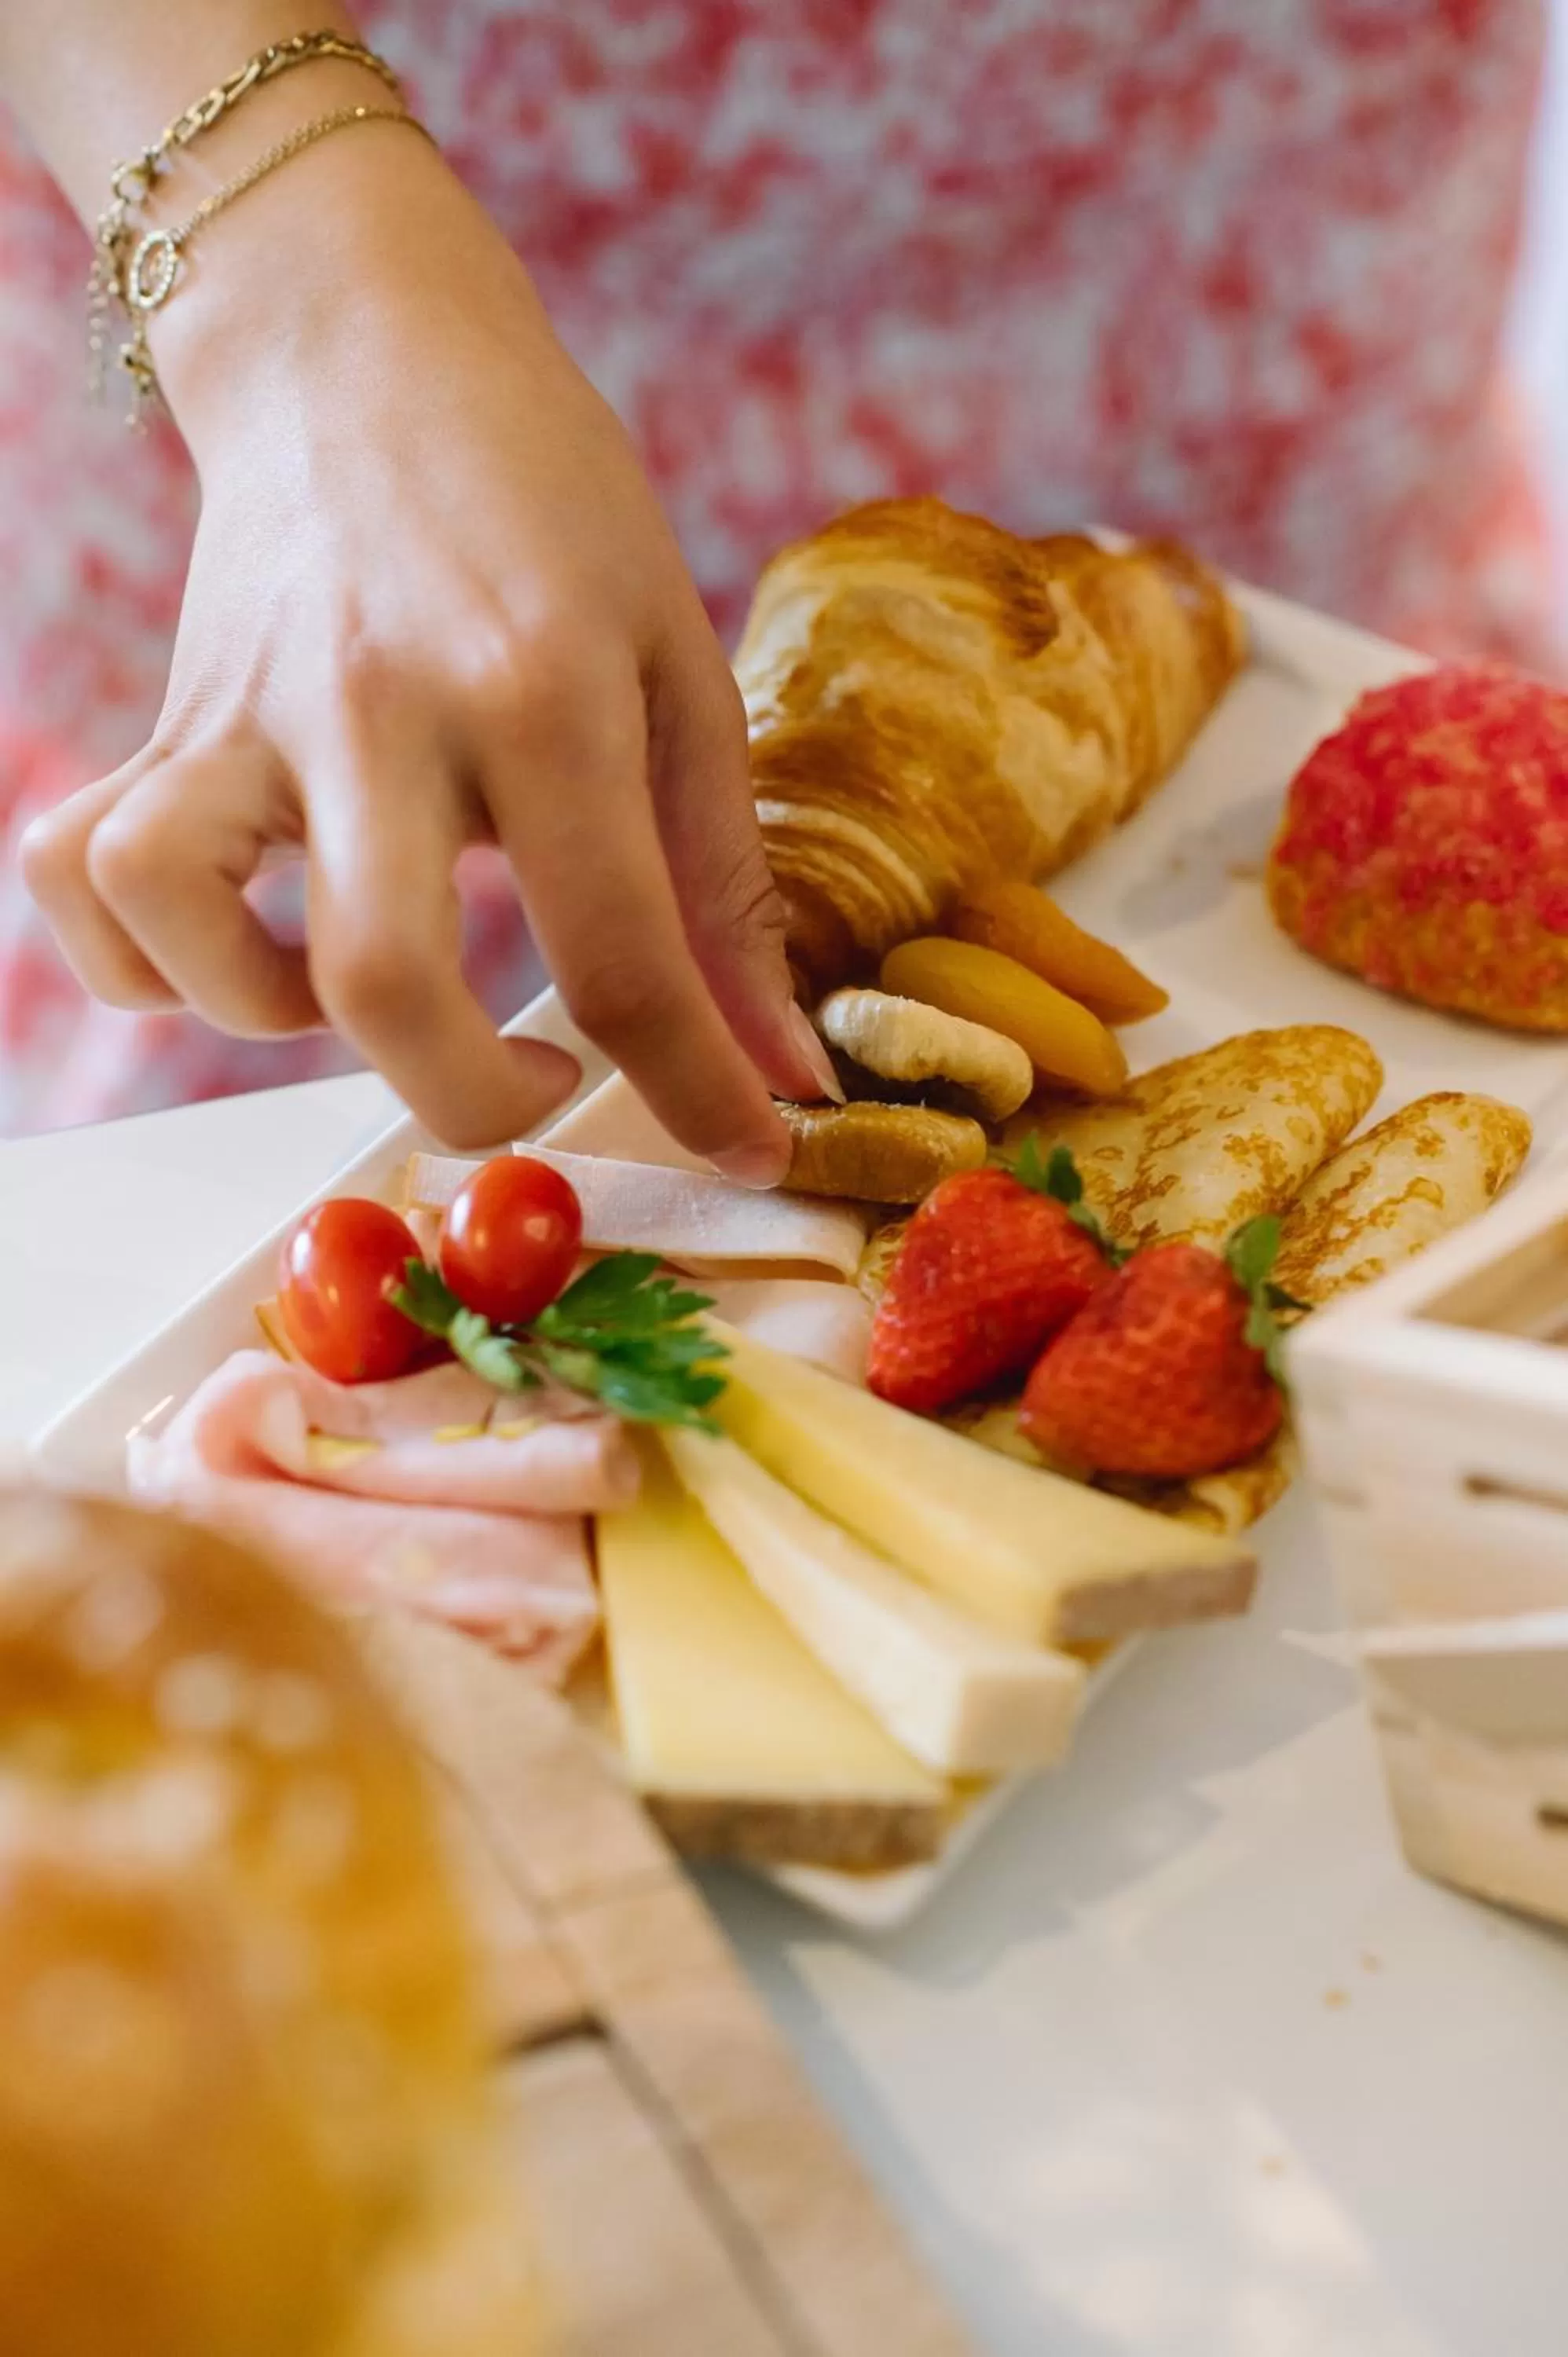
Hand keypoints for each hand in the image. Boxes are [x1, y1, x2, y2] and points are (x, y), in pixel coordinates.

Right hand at [22, 127, 832, 1172]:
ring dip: (275, 1018)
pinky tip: (244, 945)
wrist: (367, 340)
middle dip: (476, 1104)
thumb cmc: (549, 504)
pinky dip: (144, 955)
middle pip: (384, 986)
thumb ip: (724, 877)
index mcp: (544, 690)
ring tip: (368, 991)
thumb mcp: (677, 663)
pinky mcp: (166, 721)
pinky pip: (82, 873)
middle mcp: (382, 706)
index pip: (622, 952)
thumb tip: (778, 1065)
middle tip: (545, 1083)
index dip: (696, 1093)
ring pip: (183, 920)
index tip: (745, 1151)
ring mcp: (249, 712)